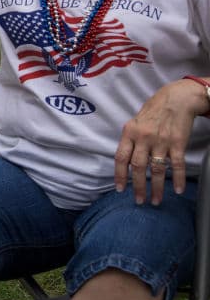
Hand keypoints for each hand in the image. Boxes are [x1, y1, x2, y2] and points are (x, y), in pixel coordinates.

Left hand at [114, 79, 204, 204]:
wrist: (177, 98)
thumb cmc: (154, 110)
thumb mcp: (136, 121)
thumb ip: (131, 139)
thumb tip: (126, 158)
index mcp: (130, 132)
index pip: (121, 158)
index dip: (119, 175)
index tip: (120, 189)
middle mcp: (144, 138)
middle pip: (138, 167)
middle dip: (137, 186)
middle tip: (139, 201)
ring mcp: (161, 141)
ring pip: (157, 169)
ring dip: (156, 188)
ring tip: (156, 201)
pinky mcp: (177, 143)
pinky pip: (177, 165)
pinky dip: (178, 178)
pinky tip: (177, 189)